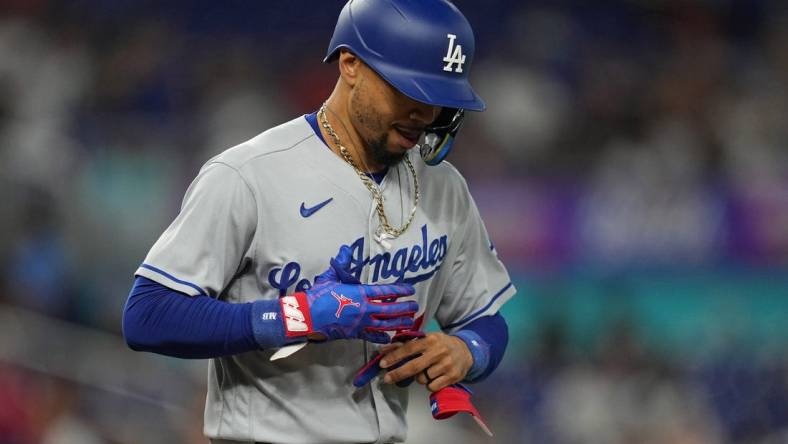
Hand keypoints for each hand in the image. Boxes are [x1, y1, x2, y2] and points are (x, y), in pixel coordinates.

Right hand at [280, 246, 417, 343]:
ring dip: (398, 323)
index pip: (384, 292)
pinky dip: (382, 337)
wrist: (307, 317)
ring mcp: (360, 323)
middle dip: (404, 308)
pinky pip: (372, 336)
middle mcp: (364, 309)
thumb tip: (346, 249)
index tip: (410, 289)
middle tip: (415, 306)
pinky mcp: (354, 334)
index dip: (399, 290)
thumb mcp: (330, 276)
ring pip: (385, 324)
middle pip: (389, 310)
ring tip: (409, 321)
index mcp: (359, 293)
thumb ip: (342, 264)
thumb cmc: (318, 296)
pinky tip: (390, 338)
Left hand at [379, 332, 472, 390]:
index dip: (394, 357)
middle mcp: (439, 352)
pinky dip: (429, 384)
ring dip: (419, 378)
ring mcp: (446, 365)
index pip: (409, 348)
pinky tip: (434, 377)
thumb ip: (406, 344)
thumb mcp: (426, 339)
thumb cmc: (441, 345)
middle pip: (414, 366)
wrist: (466, 351)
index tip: (383, 364)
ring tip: (426, 370)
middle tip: (387, 378)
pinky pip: (432, 387)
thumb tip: (384, 350)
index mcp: (430, 340)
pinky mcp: (452, 377)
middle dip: (398, 373)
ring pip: (422, 379)